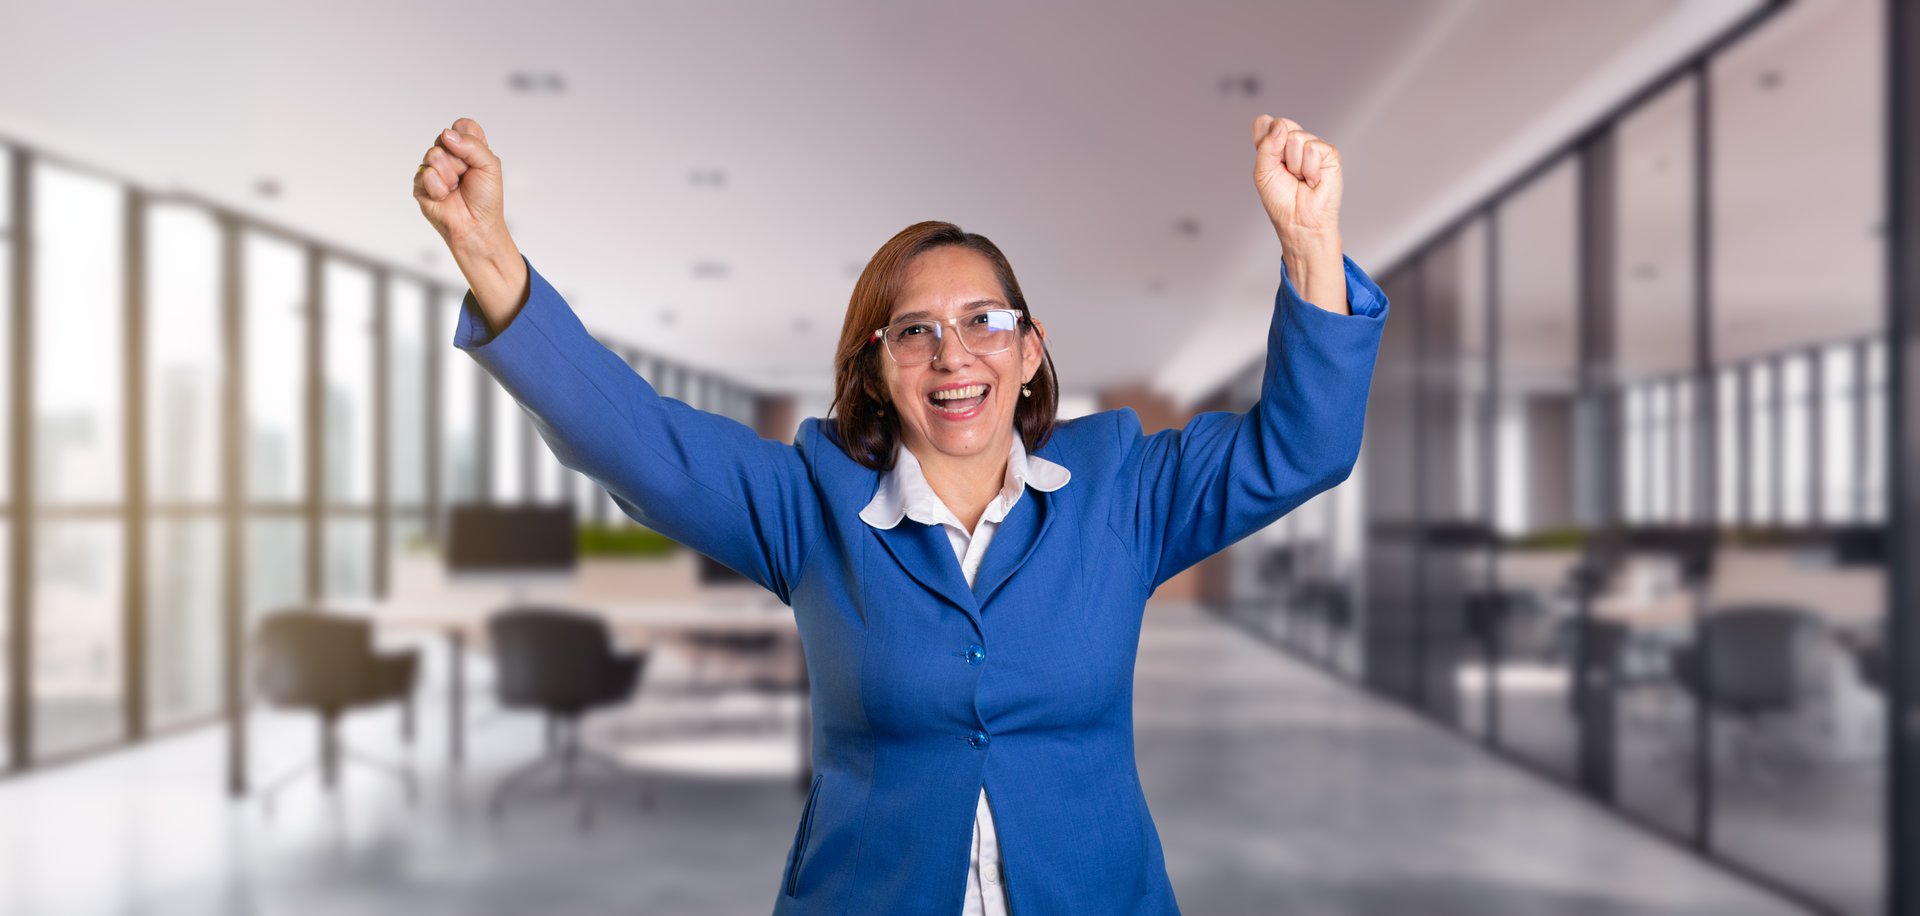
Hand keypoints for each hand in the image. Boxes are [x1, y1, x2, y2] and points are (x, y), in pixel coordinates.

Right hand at [412, 118, 526, 329]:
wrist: (477, 226)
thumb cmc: (486, 199)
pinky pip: (425, 174)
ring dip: (450, 175)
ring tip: (455, 188)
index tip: (477, 158)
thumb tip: (446, 135)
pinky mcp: (420, 184)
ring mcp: (432, 168)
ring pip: (433, 154)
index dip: (469, 139)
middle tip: (466, 177)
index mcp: (467, 148)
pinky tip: (445, 196)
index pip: (462, 125)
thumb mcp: (491, 166)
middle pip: (445, 138)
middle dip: (460, 160)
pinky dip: (439, 187)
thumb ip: (473, 145)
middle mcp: (448, 155)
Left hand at [1251, 116, 1345, 312]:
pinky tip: (1313, 180)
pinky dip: (1309, 169)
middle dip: (1279, 153)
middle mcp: (1295, 141)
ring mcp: (1313, 146)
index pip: (1266, 123)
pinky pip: (1313, 149)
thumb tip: (1281, 125)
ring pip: (1297, 137)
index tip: (1269, 163)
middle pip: (1283, 124)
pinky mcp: (1330, 154)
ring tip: (1300, 179)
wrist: (1298, 221)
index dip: (1264, 141)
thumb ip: (1266, 145)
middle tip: (1286, 173)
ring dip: (1294, 165)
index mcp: (1276, 143)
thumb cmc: (1281, 200)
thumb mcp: (1262, 171)